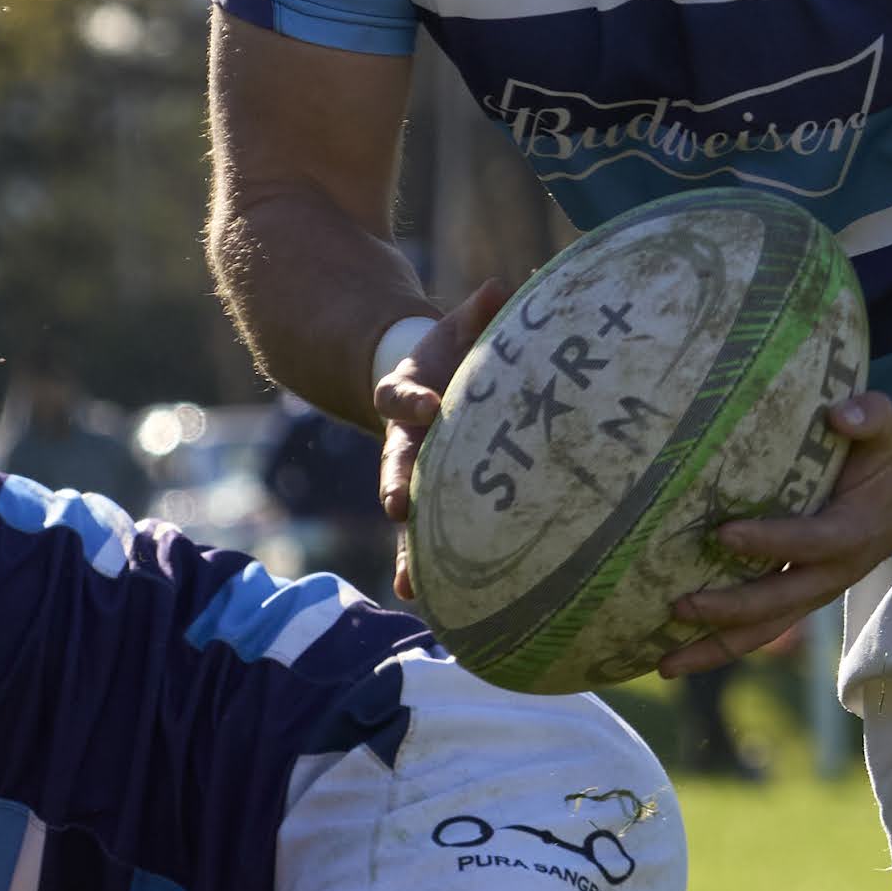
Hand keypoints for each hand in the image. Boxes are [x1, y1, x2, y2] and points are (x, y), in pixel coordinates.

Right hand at [369, 280, 510, 590]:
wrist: (425, 387)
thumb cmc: (450, 356)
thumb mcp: (457, 330)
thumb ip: (475, 315)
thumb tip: (497, 289)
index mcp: (407, 396)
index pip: (400, 398)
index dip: (412, 400)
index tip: (429, 403)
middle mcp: (403, 441)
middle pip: (394, 464)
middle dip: (397, 482)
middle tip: (397, 503)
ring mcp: (412, 475)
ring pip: (407, 516)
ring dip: (408, 547)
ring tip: (411, 583)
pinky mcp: (429, 501)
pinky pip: (424, 538)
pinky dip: (423, 567)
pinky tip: (432, 602)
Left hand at [665, 391, 891, 673]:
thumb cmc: (890, 453)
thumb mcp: (889, 426)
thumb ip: (871, 415)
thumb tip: (841, 414)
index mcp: (852, 532)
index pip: (808, 543)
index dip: (768, 542)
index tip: (722, 533)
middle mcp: (834, 572)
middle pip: (779, 603)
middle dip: (728, 609)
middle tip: (679, 604)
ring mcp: (816, 590)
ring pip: (765, 630)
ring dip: (715, 648)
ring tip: (665, 664)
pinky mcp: (801, 596)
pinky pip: (760, 628)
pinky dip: (720, 644)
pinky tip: (675, 654)